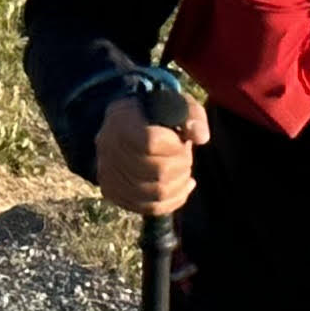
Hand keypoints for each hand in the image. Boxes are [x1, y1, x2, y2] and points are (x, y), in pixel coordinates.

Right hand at [93, 95, 206, 218]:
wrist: (125, 124)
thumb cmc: (155, 112)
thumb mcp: (177, 103)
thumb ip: (192, 115)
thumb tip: (201, 137)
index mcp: (121, 120)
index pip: (151, 142)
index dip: (175, 146)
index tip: (180, 140)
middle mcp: (108, 148)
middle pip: (157, 171)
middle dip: (182, 165)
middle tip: (185, 156)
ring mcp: (108, 173)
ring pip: (156, 193)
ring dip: (180, 183)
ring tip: (183, 170)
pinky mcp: (112, 191)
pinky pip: (149, 207)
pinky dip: (174, 200)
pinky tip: (184, 186)